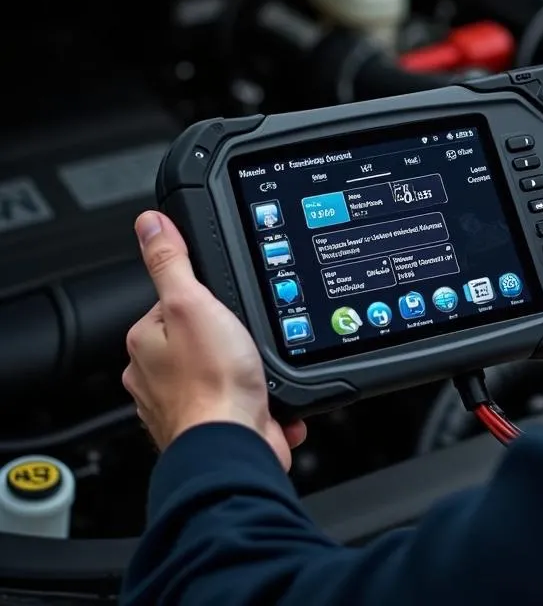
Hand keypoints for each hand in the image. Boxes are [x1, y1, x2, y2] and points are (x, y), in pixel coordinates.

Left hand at [122, 210, 306, 468]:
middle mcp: (157, 376)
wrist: (234, 447)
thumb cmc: (212, 383)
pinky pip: (245, 403)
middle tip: (250, 342)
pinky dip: (262, 401)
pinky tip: (266, 397)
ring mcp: (185, 404)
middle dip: (235, 339)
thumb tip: (149, 224)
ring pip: (227, 372)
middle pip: (206, 336)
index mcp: (146, 343)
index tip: (228, 307)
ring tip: (259, 373)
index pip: (178, 302)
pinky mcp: (215, 426)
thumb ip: (171, 263)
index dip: (209, 299)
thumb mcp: (193, 303)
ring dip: (250, 372)